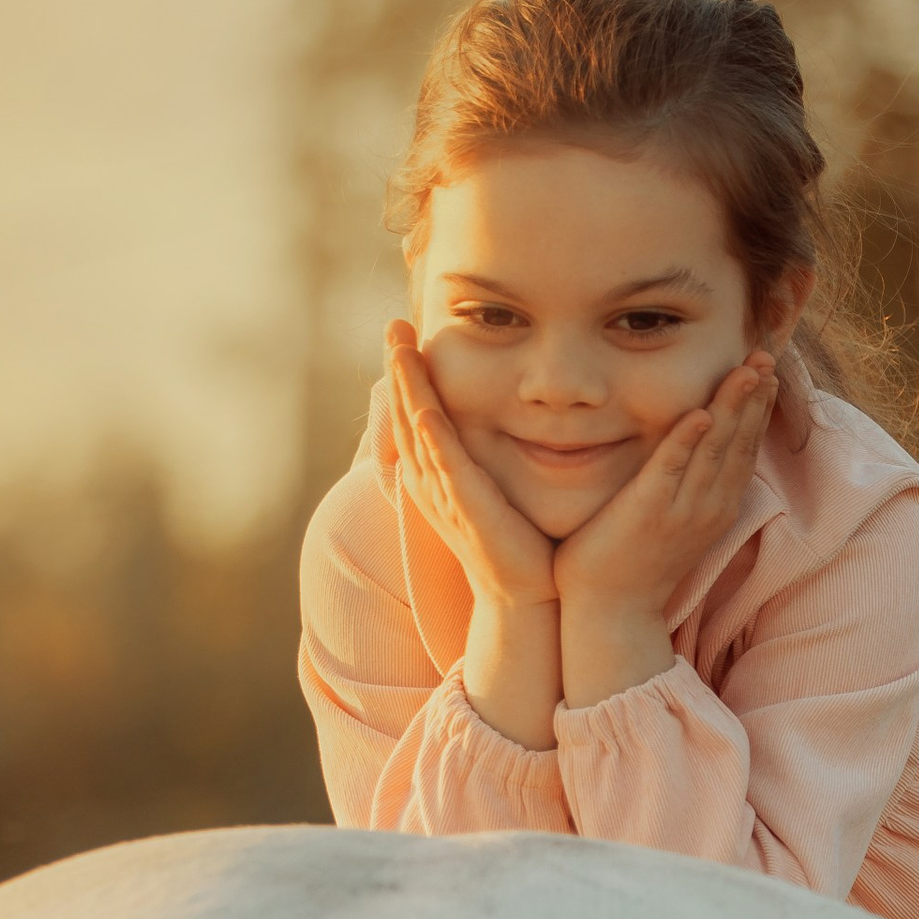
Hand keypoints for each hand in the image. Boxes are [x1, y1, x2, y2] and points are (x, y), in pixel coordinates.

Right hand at [381, 320, 557, 606]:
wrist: (525, 593)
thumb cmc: (517, 541)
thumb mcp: (495, 485)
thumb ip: (487, 453)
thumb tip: (506, 415)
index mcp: (435, 473)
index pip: (415, 413)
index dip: (407, 374)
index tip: (404, 336)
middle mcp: (431, 481)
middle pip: (406, 414)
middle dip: (399, 369)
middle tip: (394, 325)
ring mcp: (445, 494)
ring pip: (418, 431)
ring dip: (408, 390)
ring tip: (400, 349)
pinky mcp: (467, 509)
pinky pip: (445, 467)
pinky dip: (433, 438)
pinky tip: (426, 409)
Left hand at [554, 353, 777, 618]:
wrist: (612, 613)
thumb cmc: (634, 565)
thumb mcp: (674, 521)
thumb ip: (685, 486)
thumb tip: (692, 452)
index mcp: (716, 506)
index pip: (744, 447)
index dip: (757, 408)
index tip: (766, 371)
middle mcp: (708, 506)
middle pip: (738, 441)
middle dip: (754, 396)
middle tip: (765, 355)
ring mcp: (681, 510)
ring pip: (715, 449)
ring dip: (732, 407)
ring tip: (748, 369)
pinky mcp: (649, 511)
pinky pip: (671, 469)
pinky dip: (686, 441)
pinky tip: (701, 413)